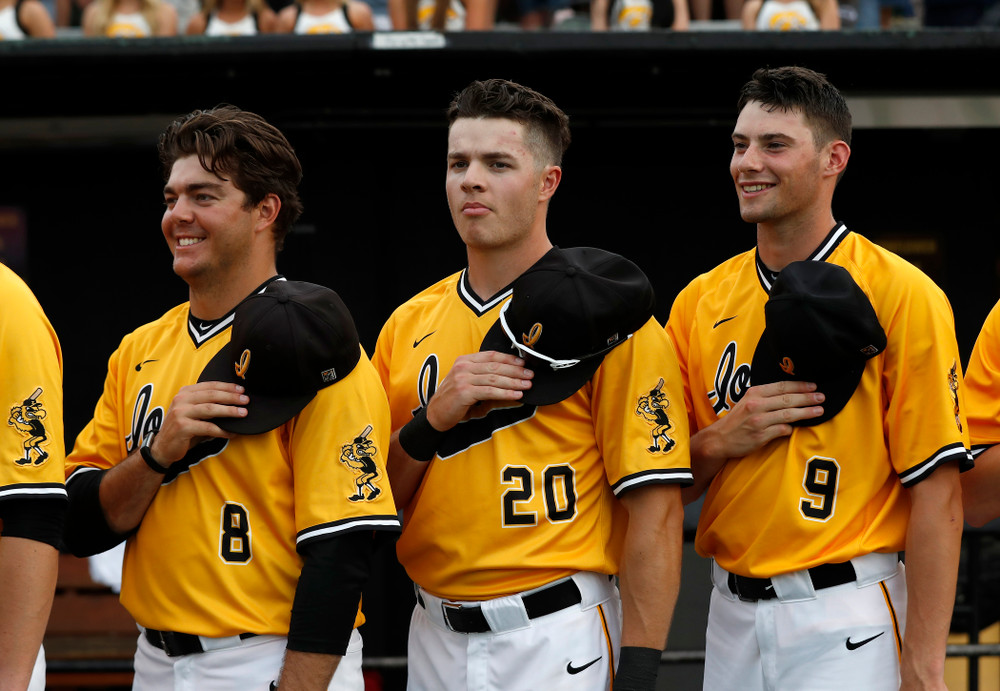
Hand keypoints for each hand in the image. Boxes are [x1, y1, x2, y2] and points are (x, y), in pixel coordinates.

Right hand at [150, 382, 247, 465]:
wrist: (162, 447)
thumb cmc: (183, 429)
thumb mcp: (193, 412)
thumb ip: (207, 404)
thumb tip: (234, 401)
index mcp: (185, 393)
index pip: (209, 386)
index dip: (227, 387)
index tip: (241, 390)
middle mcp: (181, 400)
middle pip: (212, 395)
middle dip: (231, 397)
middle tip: (246, 400)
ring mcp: (180, 413)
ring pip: (210, 409)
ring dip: (229, 411)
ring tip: (243, 413)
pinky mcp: (182, 427)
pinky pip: (207, 428)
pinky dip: (222, 430)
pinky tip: (232, 433)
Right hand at [425, 352, 532, 431]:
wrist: (436, 413)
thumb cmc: (454, 398)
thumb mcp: (467, 381)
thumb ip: (483, 375)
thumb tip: (509, 374)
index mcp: (465, 360)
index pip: (491, 355)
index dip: (509, 358)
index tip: (523, 363)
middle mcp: (463, 366)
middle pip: (495, 366)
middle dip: (516, 370)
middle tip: (530, 375)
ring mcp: (463, 379)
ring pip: (495, 378)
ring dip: (514, 382)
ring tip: (527, 385)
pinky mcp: (464, 392)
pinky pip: (490, 392)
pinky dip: (506, 393)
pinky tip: (516, 395)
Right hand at [709, 381, 824, 459]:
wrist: (719, 439)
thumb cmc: (736, 420)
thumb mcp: (746, 401)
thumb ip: (765, 397)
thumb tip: (789, 395)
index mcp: (753, 393)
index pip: (781, 386)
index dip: (799, 385)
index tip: (813, 386)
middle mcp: (756, 405)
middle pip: (787, 399)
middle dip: (807, 398)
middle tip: (821, 397)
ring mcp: (758, 421)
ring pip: (788, 414)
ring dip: (806, 412)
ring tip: (819, 410)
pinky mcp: (760, 436)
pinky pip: (782, 430)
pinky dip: (790, 428)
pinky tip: (796, 427)